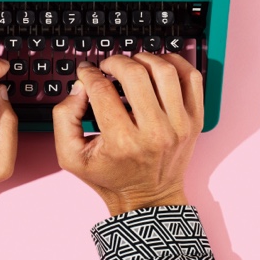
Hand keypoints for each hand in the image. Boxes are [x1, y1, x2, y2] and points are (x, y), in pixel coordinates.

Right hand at [52, 53, 202, 215]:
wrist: (149, 200)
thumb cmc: (111, 177)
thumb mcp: (72, 157)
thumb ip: (64, 118)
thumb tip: (80, 86)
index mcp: (122, 142)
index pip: (102, 89)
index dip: (89, 74)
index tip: (86, 71)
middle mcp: (154, 132)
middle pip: (135, 74)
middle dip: (115, 61)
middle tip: (108, 66)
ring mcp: (179, 125)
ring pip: (165, 71)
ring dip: (144, 58)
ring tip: (133, 65)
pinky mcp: (195, 120)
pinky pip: (192, 78)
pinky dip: (176, 63)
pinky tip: (159, 66)